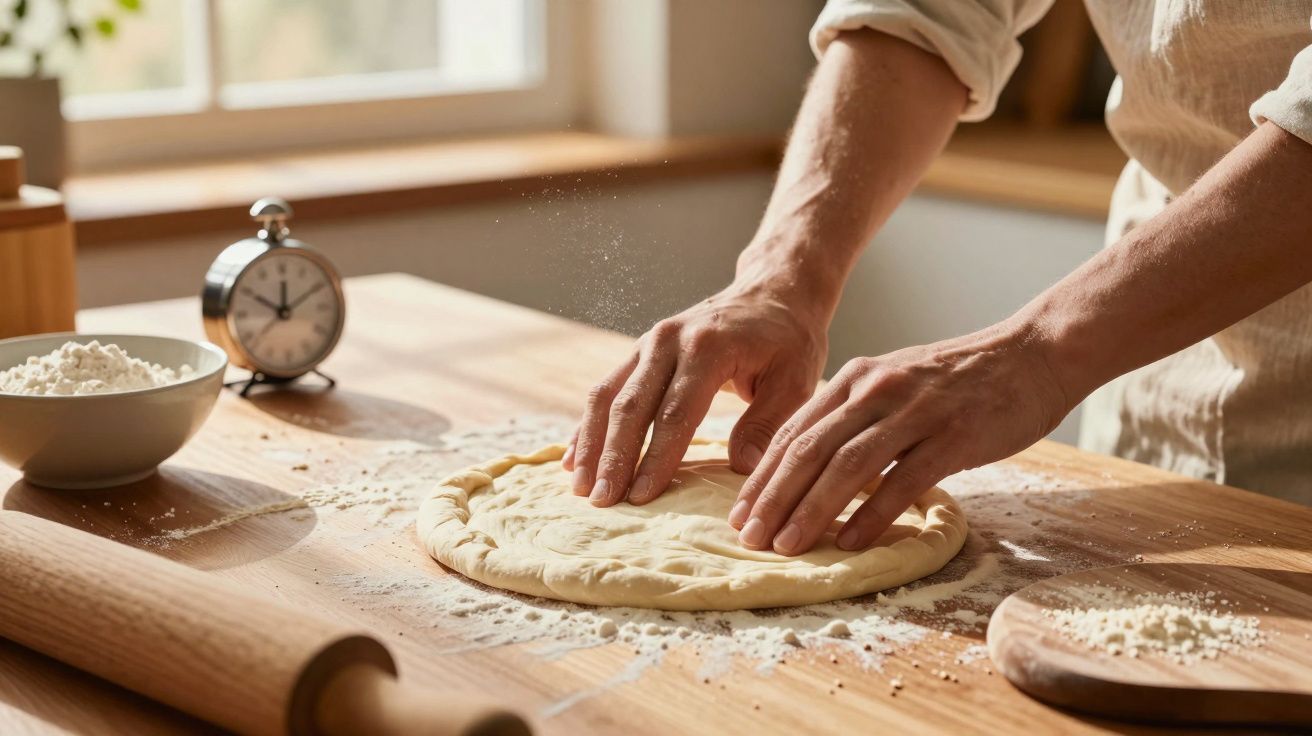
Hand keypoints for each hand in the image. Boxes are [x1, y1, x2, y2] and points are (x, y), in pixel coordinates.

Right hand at [563, 279, 827, 506]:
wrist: (772, 292)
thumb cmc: (789, 340)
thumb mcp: (797, 379)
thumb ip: (769, 423)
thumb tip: (740, 469)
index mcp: (708, 347)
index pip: (675, 411)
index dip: (657, 457)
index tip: (641, 497)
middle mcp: (669, 340)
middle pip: (632, 405)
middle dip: (614, 457)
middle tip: (601, 502)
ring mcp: (648, 344)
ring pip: (607, 395)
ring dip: (591, 443)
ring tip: (580, 487)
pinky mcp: (639, 353)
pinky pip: (606, 389)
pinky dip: (588, 426)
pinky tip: (575, 460)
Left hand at [730, 320, 1071, 555]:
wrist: (1032, 355)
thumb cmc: (959, 380)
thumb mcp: (893, 384)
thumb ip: (853, 416)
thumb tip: (809, 466)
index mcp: (855, 378)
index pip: (794, 432)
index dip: (762, 476)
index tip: (739, 515)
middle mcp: (876, 389)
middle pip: (810, 450)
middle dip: (774, 499)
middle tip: (749, 539)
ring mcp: (914, 411)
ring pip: (848, 465)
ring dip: (811, 509)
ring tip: (787, 546)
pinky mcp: (953, 435)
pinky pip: (903, 480)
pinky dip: (872, 514)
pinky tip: (850, 541)